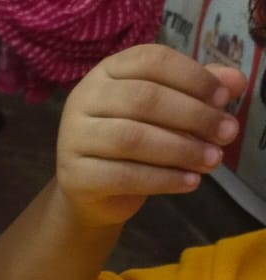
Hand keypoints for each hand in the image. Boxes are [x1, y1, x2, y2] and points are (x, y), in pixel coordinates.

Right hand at [56, 44, 245, 228]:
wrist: (92, 189)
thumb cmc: (134, 140)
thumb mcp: (167, 111)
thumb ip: (198, 92)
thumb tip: (235, 80)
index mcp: (107, 72)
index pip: (151, 60)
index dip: (192, 76)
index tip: (223, 98)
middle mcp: (83, 98)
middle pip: (143, 98)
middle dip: (193, 116)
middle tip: (227, 134)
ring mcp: (73, 136)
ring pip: (131, 138)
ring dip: (181, 150)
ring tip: (213, 160)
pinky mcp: (74, 174)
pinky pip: (122, 176)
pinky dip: (162, 180)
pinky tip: (190, 182)